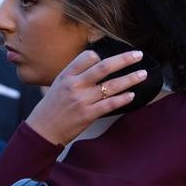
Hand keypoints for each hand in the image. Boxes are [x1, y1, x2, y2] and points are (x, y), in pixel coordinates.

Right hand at [24, 49, 145, 145]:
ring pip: (111, 85)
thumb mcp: (58, 84)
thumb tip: (96, 65)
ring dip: (130, 79)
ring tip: (142, 74)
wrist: (42, 130)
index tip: (110, 57)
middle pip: (104, 67)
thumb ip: (75, 75)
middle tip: (138, 55)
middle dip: (124, 60)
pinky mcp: (88, 115)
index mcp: (66, 75)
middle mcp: (75, 85)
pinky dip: (123, 99)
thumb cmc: (51, 107)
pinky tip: (132, 95)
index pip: (87, 56)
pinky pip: (109, 104)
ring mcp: (82, 100)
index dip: (101, 55)